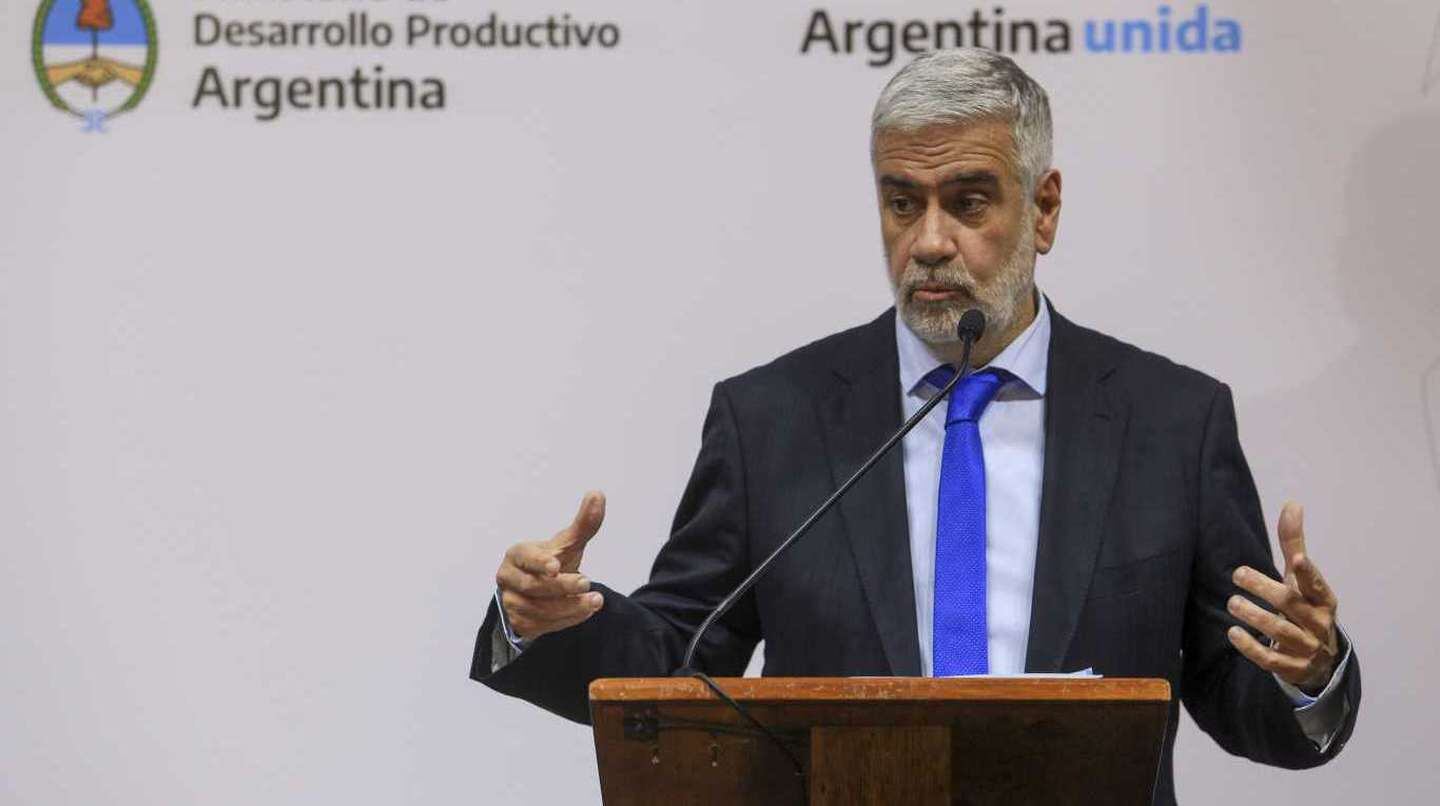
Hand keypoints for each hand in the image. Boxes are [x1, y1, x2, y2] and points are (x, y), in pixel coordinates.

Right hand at [495, 491, 606, 639]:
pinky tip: (584, 611)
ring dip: (569, 607)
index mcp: (517, 555)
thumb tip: (598, 494)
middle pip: (533, 586)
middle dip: (562, 586)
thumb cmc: (552, 562)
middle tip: (587, 583)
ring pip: (538, 609)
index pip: (525, 557)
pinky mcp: (520, 624)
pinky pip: (542, 626)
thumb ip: (584, 523)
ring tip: (595, 601)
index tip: (556, 566)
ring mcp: (512, 603)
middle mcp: (509, 579)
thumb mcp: (568, 544)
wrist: (540, 593)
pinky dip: (566, 620)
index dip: (540, 562)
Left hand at [1226, 502, 1340, 691]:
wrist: (1318, 659)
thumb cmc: (1304, 607)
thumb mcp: (1300, 578)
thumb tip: (1292, 504)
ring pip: (1281, 632)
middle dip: (1265, 589)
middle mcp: (1319, 624)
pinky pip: (1271, 659)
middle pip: (1292, 605)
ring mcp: (1307, 648)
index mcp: (1323, 599)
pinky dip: (1251, 647)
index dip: (1307, 573)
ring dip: (1255, 617)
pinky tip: (1233, 632)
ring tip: (1233, 603)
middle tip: (1238, 574)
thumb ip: (1294, 544)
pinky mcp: (1293, 668)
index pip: (1316, 585)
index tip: (1297, 559)